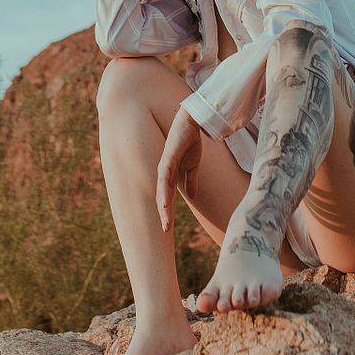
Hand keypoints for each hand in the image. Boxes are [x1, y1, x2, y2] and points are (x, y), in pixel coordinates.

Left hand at [156, 107, 202, 233]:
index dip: (167, 212)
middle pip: (162, 197)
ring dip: (162, 206)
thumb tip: (192, 196)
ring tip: (164, 221)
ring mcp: (165, 166)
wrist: (192, 123)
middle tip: (165, 231)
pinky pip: (165, 176)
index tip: (167, 228)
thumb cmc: (190, 142)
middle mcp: (164, 173)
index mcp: (170, 176)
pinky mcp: (168, 158)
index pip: (167, 198)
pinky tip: (164, 201)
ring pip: (161, 190)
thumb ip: (191, 181)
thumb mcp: (193, 166)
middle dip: (163, 214)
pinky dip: (164, 189)